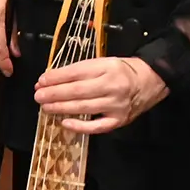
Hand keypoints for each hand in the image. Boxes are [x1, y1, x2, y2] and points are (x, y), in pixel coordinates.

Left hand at [34, 55, 167, 134]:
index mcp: (107, 68)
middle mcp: (112, 86)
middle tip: (38, 96)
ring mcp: (116, 105)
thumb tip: (51, 79)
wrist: (151, 81)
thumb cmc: (121, 71)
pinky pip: (97, 126)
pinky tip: (65, 123)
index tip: (41, 81)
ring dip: (61, 108)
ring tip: (45, 107)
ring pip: (84, 108)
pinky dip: (80, 126)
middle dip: (54, 94)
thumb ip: (80, 70)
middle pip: (77, 91)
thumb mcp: (102, 63)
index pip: (76, 72)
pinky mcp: (119, 120)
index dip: (56, 78)